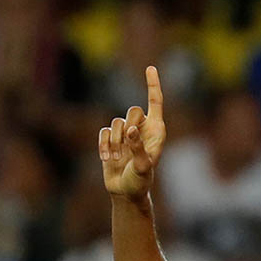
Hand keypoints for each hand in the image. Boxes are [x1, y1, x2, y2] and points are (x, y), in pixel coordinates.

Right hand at [98, 66, 165, 199]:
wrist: (126, 193)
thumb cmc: (140, 181)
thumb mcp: (143, 167)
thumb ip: (138, 148)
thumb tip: (131, 130)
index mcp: (156, 131)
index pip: (155, 102)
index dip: (153, 84)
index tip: (150, 67)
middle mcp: (142, 129)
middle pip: (132, 111)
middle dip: (128, 129)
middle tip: (128, 149)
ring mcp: (126, 134)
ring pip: (116, 123)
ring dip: (115, 143)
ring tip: (118, 160)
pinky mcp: (111, 139)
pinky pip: (103, 132)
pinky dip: (104, 146)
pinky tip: (107, 160)